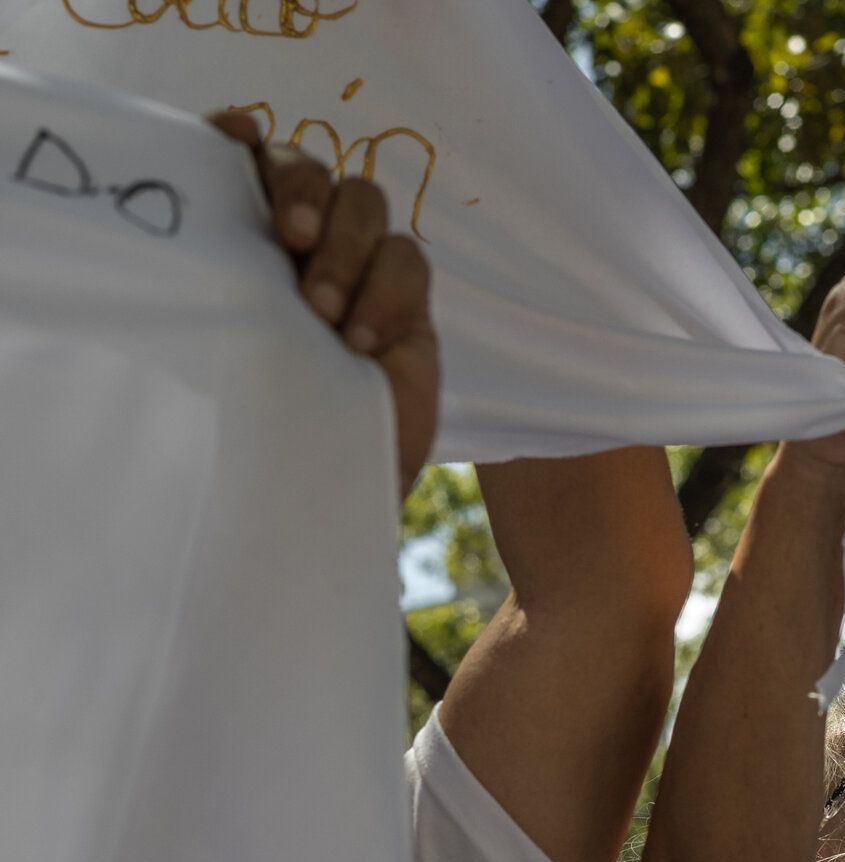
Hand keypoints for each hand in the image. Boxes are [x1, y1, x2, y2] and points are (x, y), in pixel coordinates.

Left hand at [210, 111, 439, 496]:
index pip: (241, 156)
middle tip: (290, 248)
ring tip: (326, 320)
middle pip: (307, 164)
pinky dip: (386, 292)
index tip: (231, 140)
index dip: (238, 138)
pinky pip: (408, 260)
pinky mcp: (408, 301)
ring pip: (365, 202)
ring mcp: (358, 267)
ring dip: (346, 248)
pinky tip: (363, 342)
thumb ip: (213, 295)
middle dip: (302, 193)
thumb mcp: (221, 356)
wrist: (325, 491)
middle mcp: (299, 243)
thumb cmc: (262, 432)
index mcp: (243, 241)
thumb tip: (187, 245)